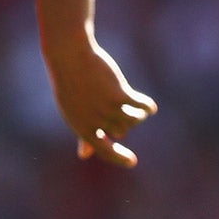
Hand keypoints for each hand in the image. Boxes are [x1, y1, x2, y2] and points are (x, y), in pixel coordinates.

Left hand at [47, 35, 156, 167]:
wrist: (69, 57)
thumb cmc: (70, 85)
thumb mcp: (74, 112)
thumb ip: (83, 134)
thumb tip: (84, 155)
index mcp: (81, 128)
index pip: (104, 150)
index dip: (119, 157)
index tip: (133, 162)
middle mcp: (95, 121)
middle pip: (122, 130)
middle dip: (124, 121)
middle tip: (116, 105)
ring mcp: (107, 109)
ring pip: (133, 120)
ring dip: (138, 114)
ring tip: (137, 106)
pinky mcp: (119, 95)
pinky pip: (141, 106)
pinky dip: (147, 107)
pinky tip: (149, 106)